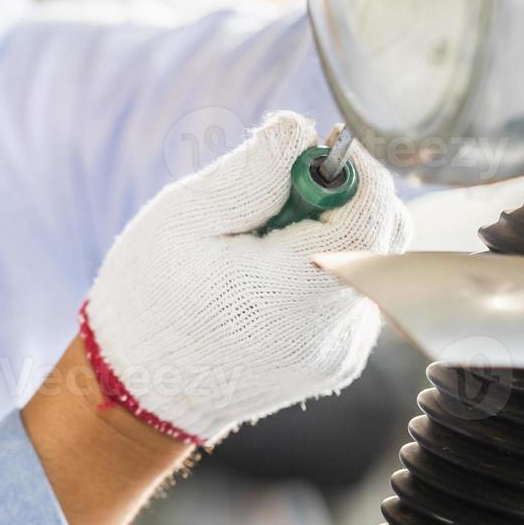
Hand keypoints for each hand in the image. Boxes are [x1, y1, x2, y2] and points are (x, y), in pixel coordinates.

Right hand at [80, 111, 410, 444]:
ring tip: (267, 243)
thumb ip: (252, 170)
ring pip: (374, 265)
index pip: (369, 213)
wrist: (138, 392)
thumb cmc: (148, 299)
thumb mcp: (183, 216)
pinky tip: (270, 281)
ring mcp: (341, 354)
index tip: (310, 152)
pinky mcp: (339, 364)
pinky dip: (327, 271)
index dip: (351, 168)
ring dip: (335, 235)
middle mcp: (330, 331)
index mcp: (290, 291)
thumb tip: (301, 132)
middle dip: (347, 198)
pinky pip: (356, 297)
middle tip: (283, 194)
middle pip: (385, 237)